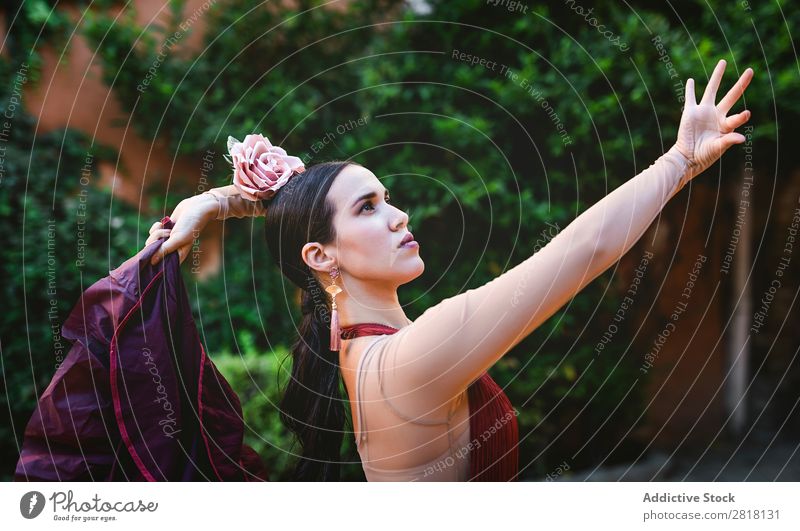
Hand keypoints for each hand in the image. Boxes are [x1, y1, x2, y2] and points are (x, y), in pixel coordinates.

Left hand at [145, 193, 218, 264]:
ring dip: (158, 232)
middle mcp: (172, 249)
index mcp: (177, 255)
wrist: (196, 207)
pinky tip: (166, 222)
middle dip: (157, 239)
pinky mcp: (163, 231)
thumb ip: (165, 250)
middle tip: (169, 233)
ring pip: (151, 240)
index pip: (161, 263)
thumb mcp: (178, 238)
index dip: (155, 257)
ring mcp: (167, 240)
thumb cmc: (191, 224)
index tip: (157, 247)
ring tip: (170, 228)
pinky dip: (157, 226)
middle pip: (152, 250)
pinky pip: (152, 232)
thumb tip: (152, 261)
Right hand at [674, 59, 753, 177]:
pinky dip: (690, 89)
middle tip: (750, 71)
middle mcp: (717, 115)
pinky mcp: (690, 112)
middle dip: (741, 84)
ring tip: (723, 62)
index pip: (737, 118)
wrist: (687, 157)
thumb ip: (728, 141)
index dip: (742, 116)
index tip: (746, 113)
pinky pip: (690, 98)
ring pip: (712, 90)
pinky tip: (691, 81)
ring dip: (717, 76)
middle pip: (731, 96)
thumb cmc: (704, 155)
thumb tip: (742, 138)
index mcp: (726, 125)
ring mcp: (704, 112)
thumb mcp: (718, 148)